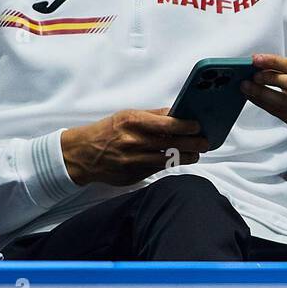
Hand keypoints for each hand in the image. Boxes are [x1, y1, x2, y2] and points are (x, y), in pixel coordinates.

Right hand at [60, 108, 208, 186]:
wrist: (81, 154)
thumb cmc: (107, 131)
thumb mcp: (127, 116)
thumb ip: (153, 115)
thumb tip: (179, 112)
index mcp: (132, 122)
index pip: (166, 124)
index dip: (186, 125)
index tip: (198, 125)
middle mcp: (133, 141)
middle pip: (171, 143)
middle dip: (193, 143)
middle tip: (205, 142)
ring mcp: (133, 160)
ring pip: (168, 159)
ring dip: (186, 156)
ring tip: (197, 153)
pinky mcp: (133, 175)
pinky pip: (157, 169)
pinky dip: (170, 164)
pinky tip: (180, 159)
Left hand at [241, 54, 286, 144]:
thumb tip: (262, 64)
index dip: (275, 62)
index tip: (257, 59)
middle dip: (270, 78)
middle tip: (253, 75)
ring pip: (284, 102)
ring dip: (262, 93)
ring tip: (247, 86)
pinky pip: (280, 115)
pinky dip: (264, 105)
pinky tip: (255, 98)